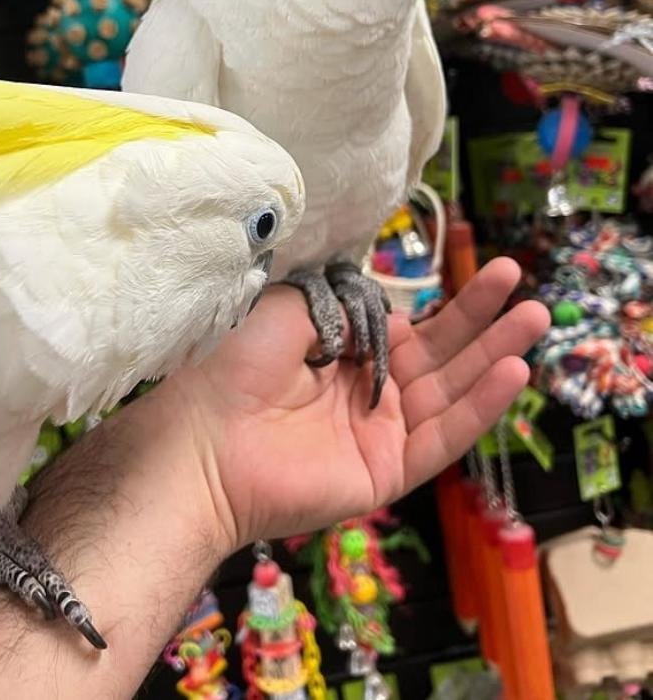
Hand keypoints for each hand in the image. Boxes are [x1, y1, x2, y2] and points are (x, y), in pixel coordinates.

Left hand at [159, 257, 548, 549]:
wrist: (206, 442)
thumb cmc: (235, 369)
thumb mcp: (287, 311)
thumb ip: (341, 303)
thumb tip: (384, 301)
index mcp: (344, 355)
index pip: (409, 328)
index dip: (442, 303)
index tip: (477, 270)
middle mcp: (368, 392)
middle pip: (440, 352)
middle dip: (481, 316)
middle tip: (517, 277)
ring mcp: (381, 432)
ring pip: (452, 390)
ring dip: (495, 353)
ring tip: (535, 315)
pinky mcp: (389, 470)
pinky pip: (445, 437)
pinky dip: (481, 406)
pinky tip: (513, 371)